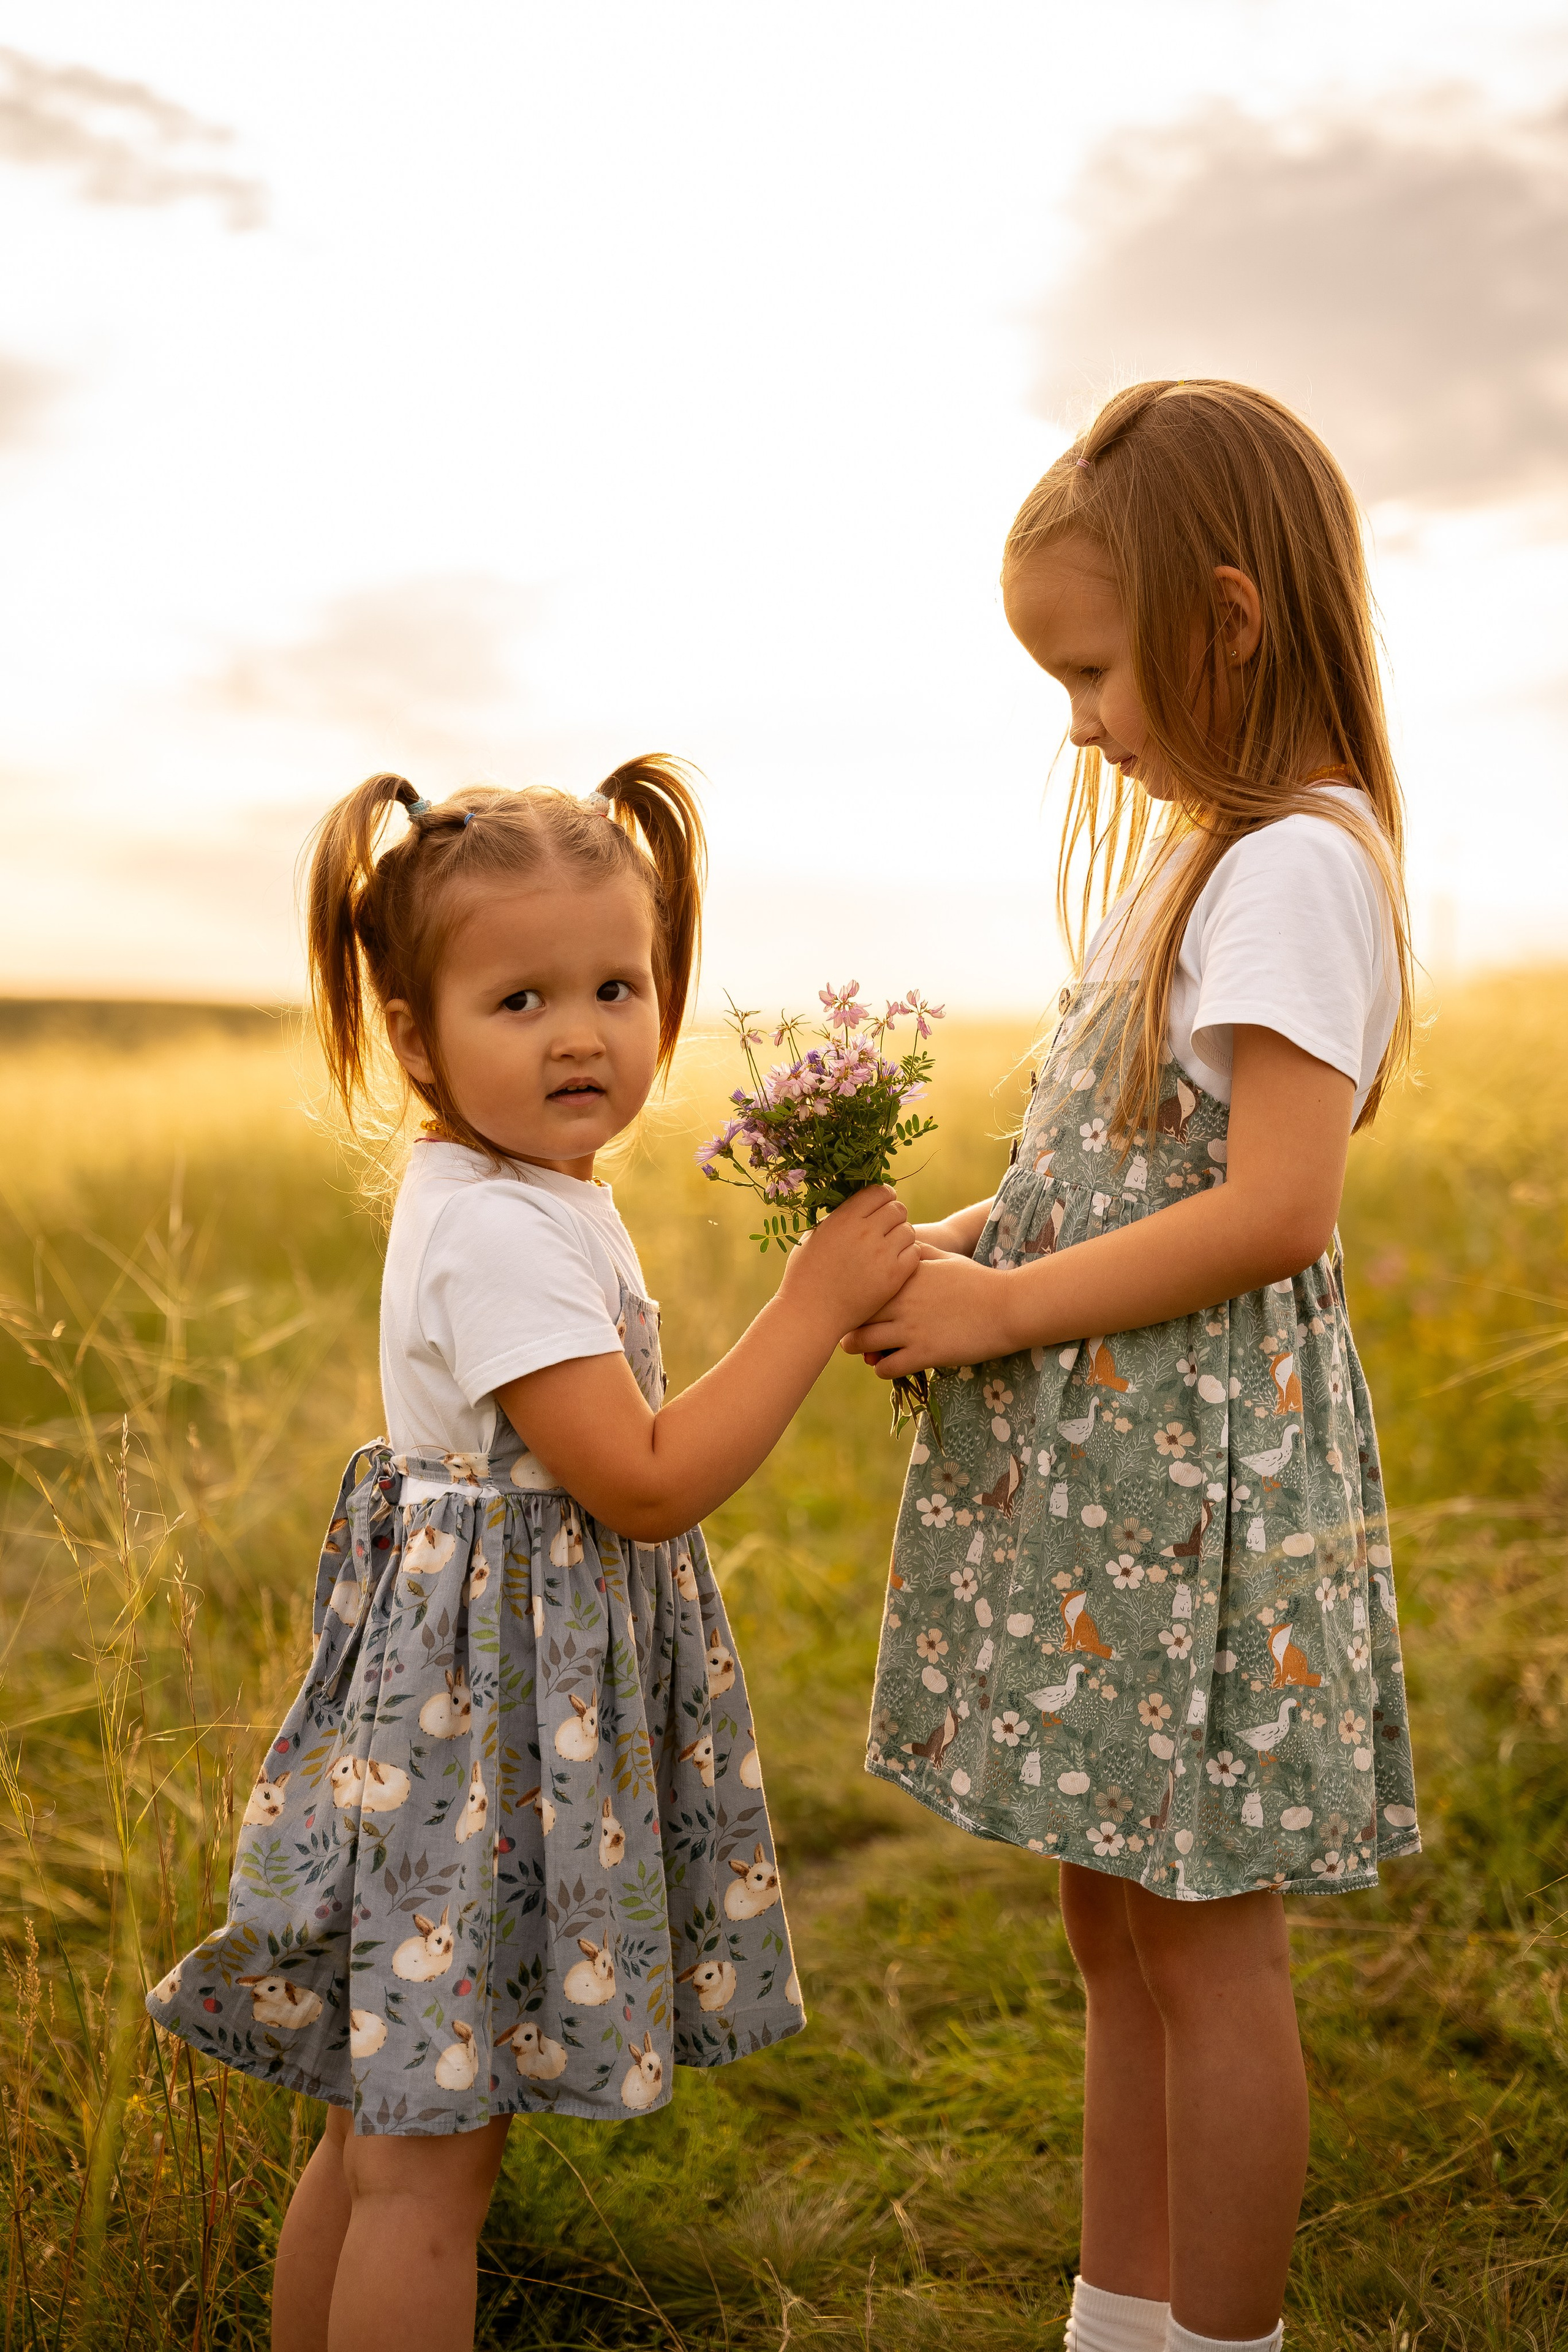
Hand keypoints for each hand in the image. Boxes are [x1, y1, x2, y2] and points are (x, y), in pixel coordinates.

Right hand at [778, 1186, 918, 1336]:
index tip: (880, 1206)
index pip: (879, 1191)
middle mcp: (865, 1232)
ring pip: (908, 1231)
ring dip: (901, 1236)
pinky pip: (915, 1253)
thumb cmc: (805, 1275)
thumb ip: (837, 1218)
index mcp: (844, 1218)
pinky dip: (908, 1256)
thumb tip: (857, 1206)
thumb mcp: (814, 1237)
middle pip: (897, 1209)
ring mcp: (882, 1254)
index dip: (883, 1196)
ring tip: (889, 1248)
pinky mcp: (894, 1276)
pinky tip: (895, 1263)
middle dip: (893, 1216)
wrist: (810, 1313)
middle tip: (886, 1229)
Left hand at [839, 1248, 1021, 1376]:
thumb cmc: (978, 1281)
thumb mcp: (947, 1258)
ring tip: (866, 1352)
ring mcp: (911, 1328)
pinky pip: (886, 1368)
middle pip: (854, 1313)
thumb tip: (902, 1242)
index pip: (861, 1284)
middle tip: (851, 1332)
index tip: (855, 1305)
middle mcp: (902, 1300)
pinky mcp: (924, 1353)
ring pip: (861, 1342)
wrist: (1008, 1307)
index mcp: (905, 1276)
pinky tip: (890, 1365)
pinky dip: (882, 1369)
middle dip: (848, 1324)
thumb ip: (920, 1251)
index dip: (853, 1297)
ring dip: (859, 1349)